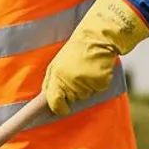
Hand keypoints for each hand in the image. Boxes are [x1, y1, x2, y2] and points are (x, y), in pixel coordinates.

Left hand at [42, 0, 148, 115]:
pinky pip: (99, 89)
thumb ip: (51, 82)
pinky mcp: (100, 82)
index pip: (54, 101)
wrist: (97, 38)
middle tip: (78, 76)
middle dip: (75, 92)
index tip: (63, 109)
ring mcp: (85, 82)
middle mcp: (70, 82)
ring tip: (87, 70)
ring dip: (87, 86)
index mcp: (57, 76)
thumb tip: (49, 99)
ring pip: (86, 95)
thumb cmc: (76, 51)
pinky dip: (99, 82)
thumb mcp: (56, 64)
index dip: (59, 108)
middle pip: (73, 99)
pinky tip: (96, 70)